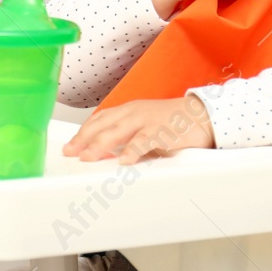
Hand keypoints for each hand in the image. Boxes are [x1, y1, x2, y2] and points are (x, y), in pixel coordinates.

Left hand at [63, 95, 215, 163]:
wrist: (201, 114)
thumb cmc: (172, 121)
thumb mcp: (144, 124)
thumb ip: (126, 136)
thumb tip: (105, 153)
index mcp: (128, 110)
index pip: (99, 120)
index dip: (83, 133)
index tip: (70, 146)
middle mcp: (134, 112)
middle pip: (103, 125)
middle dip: (84, 139)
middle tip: (70, 153)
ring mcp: (147, 120)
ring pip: (118, 131)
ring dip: (100, 145)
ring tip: (87, 158)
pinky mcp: (163, 131)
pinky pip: (144, 141)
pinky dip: (132, 150)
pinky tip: (124, 161)